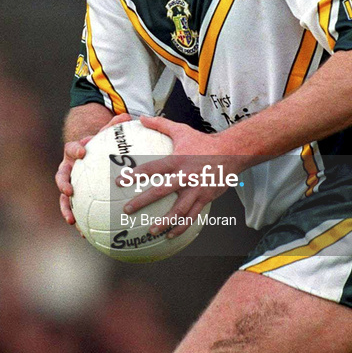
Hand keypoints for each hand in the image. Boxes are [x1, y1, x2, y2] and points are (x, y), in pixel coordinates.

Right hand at [56, 112, 132, 225]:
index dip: (75, 149)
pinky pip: (76, 211)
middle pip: (61, 176)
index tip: (81, 152)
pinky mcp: (75, 198)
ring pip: (63, 198)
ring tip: (72, 221)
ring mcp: (69, 184)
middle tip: (69, 191)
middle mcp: (68, 168)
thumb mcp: (106, 136)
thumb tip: (127, 116)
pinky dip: (80, 222)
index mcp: (74, 152)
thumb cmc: (100, 145)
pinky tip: (85, 235)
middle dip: (63, 184)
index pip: (71, 149)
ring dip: (66, 209)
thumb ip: (114, 127)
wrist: (88, 155)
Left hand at [122, 116, 246, 237]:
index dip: (135, 175)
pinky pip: (192, 216)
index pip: (152, 168)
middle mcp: (185, 176)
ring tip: (151, 230)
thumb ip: (160, 124)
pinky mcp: (205, 198)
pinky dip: (181, 227)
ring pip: (179, 210)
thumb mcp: (181, 131)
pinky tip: (170, 234)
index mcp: (177, 160)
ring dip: (164, 222)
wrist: (231, 153)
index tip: (119, 181)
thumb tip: (142, 118)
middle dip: (143, 201)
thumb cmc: (203, 142)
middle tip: (127, 210)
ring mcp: (196, 189)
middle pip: (161, 191)